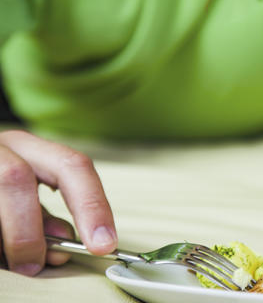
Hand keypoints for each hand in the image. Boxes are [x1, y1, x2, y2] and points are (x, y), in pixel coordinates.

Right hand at [0, 130, 116, 274]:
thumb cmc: (1, 191)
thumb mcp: (26, 196)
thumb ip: (45, 216)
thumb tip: (66, 240)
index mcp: (30, 147)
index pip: (73, 166)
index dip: (92, 206)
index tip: (103, 244)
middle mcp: (1, 147)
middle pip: (16, 179)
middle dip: (28, 230)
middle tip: (34, 265)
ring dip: (5, 239)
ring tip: (13, 260)